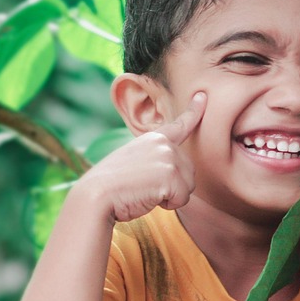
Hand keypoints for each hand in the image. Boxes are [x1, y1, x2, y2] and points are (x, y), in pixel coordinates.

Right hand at [78, 92, 205, 223]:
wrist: (96, 195)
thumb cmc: (112, 187)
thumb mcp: (134, 163)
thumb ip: (154, 159)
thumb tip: (173, 171)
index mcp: (153, 138)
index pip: (179, 125)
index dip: (194, 111)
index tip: (202, 96)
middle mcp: (164, 144)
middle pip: (188, 172)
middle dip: (172, 185)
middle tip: (144, 186)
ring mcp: (168, 156)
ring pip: (188, 187)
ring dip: (170, 196)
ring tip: (144, 191)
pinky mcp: (171, 174)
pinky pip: (183, 199)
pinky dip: (168, 205)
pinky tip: (147, 197)